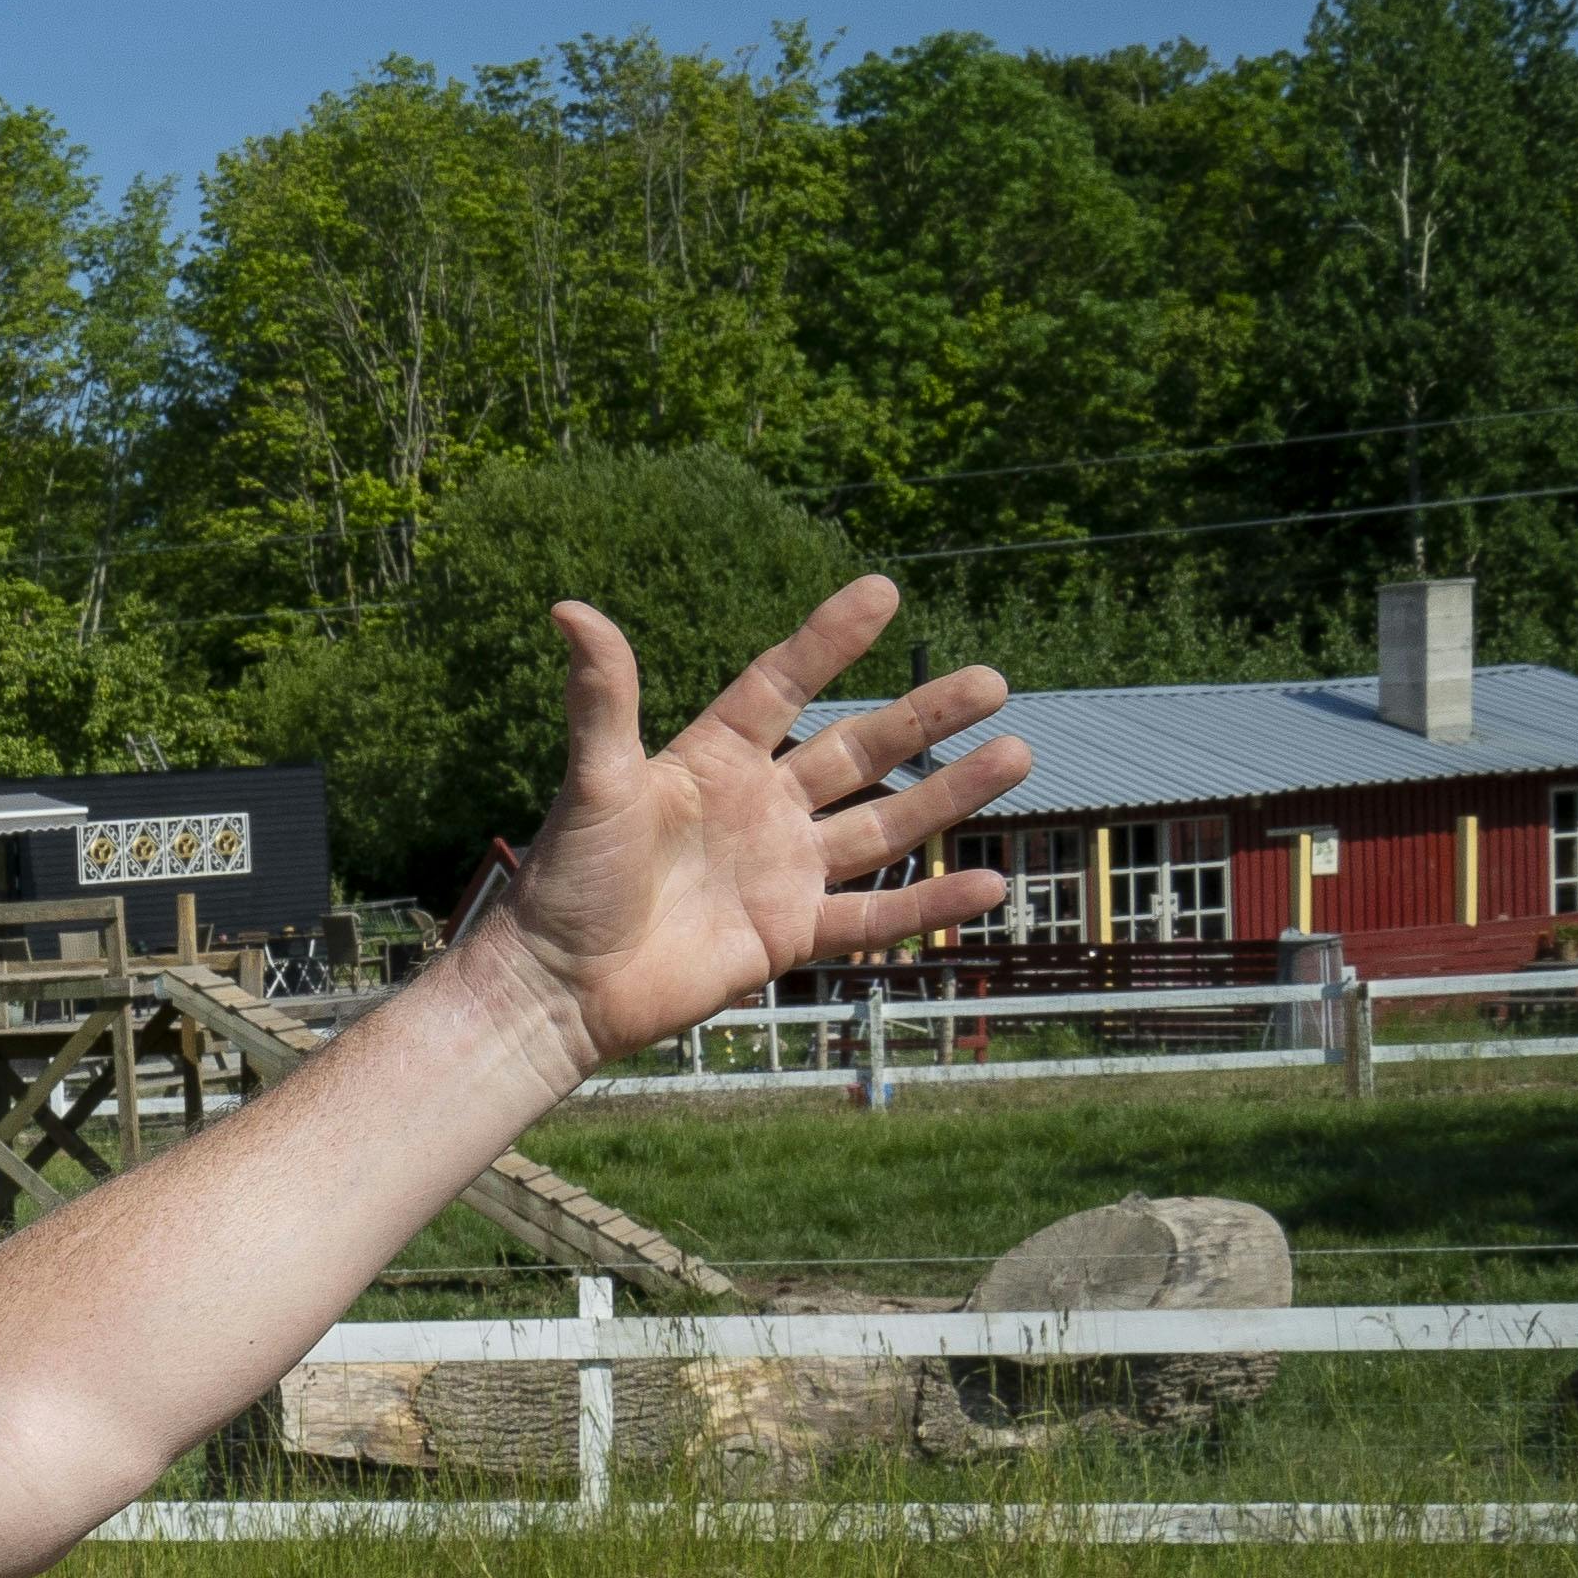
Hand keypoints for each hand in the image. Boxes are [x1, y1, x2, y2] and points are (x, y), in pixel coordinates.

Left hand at [487, 578, 1029, 1064]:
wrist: (559, 986)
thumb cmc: (567, 880)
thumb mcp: (594, 782)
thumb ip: (602, 698)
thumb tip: (570, 608)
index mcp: (713, 762)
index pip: (783, 686)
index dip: (829, 641)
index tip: (883, 591)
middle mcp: (759, 809)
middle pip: (858, 751)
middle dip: (924, 717)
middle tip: (992, 681)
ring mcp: (781, 872)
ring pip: (883, 826)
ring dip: (950, 793)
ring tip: (1018, 752)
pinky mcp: (789, 934)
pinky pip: (873, 919)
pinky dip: (928, 906)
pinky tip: (988, 883)